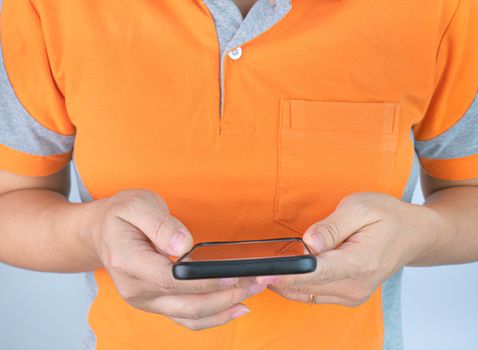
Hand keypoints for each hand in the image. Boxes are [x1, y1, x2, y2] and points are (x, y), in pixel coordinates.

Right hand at [86, 189, 265, 329]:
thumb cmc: (120, 216)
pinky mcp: (156, 303)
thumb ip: (159, 223)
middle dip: (226, 295)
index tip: (234, 275)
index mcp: (128, 261)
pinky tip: (235, 308)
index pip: (171, 278)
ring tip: (254, 292)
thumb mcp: (136, 204)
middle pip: (186, 302)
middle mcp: (135, 289)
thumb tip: (183, 245)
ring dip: (225, 307)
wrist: (100, 234)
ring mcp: (145, 300)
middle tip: (258, 281)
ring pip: (190, 315)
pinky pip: (186, 318)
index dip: (205, 281)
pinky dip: (213, 317)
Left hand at [256, 192, 440, 305]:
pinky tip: (282, 271)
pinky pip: (312, 295)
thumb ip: (332, 226)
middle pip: (305, 287)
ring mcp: (352, 295)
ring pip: (305, 295)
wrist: (413, 235)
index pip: (315, 273)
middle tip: (248, 267)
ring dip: (282, 283)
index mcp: (359, 263)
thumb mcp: (361, 207)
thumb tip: (309, 242)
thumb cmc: (388, 217)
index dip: (286, 273)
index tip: (261, 273)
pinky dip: (294, 285)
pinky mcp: (346, 295)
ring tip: (260, 267)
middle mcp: (355, 286)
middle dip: (275, 279)